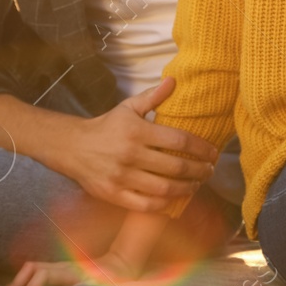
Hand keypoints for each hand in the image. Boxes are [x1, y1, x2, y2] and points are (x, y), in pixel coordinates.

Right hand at [7, 251, 138, 285]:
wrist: (120, 268)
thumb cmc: (112, 283)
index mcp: (71, 272)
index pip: (44, 273)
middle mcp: (63, 267)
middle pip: (34, 267)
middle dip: (19, 282)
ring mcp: (60, 268)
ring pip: (34, 268)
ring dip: (20, 280)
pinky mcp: (60, 272)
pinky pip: (39, 273)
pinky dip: (28, 281)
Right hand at [55, 78, 219, 211]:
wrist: (72, 147)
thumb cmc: (106, 127)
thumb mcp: (128, 107)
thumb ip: (152, 97)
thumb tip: (173, 81)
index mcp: (137, 131)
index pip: (178, 140)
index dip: (200, 148)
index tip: (213, 153)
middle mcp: (131, 154)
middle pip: (175, 167)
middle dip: (199, 170)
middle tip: (209, 171)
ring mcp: (122, 177)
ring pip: (164, 188)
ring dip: (186, 188)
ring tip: (196, 184)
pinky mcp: (114, 194)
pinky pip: (146, 205)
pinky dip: (164, 205)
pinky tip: (174, 199)